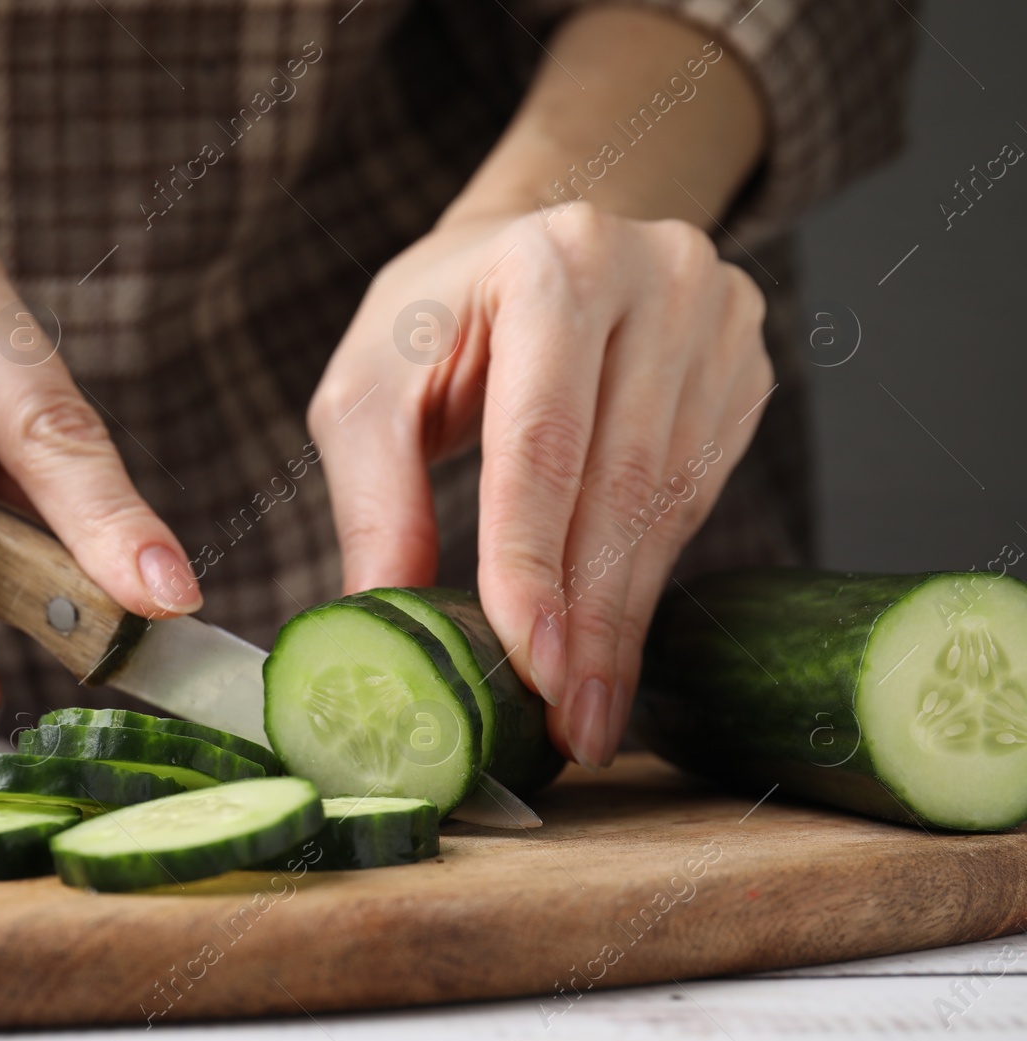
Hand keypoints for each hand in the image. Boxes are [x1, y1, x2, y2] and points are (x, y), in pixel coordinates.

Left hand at [309, 203, 772, 767]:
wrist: (519, 251)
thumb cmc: (433, 323)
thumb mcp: (369, 392)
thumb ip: (375, 499)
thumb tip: (383, 617)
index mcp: (551, 265)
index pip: (544, 438)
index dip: (534, 560)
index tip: (532, 663)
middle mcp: (654, 275)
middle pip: (623, 478)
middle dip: (592, 616)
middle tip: (570, 720)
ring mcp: (714, 319)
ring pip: (672, 499)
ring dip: (628, 617)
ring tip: (590, 710)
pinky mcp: (741, 367)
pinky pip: (700, 494)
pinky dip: (651, 576)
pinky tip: (618, 639)